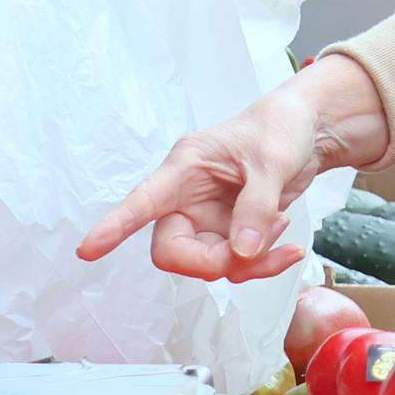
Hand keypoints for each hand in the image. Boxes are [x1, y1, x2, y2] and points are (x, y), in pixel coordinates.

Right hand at [78, 56, 383, 280]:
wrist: (306, 133)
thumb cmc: (279, 129)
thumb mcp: (272, 161)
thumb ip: (256, 207)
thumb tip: (241, 252)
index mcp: (184, 168)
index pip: (142, 202)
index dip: (114, 228)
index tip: (87, 251)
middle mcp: (187, 198)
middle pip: (174, 251)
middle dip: (213, 262)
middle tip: (253, 250)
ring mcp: (207, 220)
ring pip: (209, 265)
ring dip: (249, 262)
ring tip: (282, 227)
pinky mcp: (228, 234)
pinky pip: (235, 265)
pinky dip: (263, 262)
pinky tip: (288, 244)